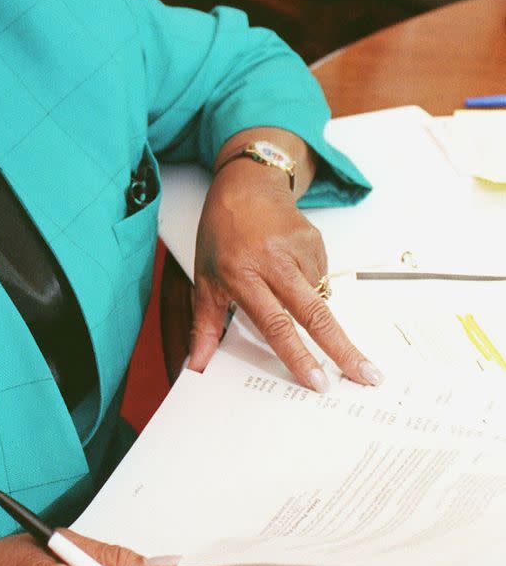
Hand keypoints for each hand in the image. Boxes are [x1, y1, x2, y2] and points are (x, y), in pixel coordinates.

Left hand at [187, 158, 380, 388]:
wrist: (246, 184)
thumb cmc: (222, 232)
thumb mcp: (204, 279)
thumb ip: (204, 326)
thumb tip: (197, 366)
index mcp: (243, 274)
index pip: (275, 324)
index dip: (298, 356)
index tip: (318, 381)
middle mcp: (274, 262)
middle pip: (315, 315)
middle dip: (344, 349)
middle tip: (368, 376)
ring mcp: (299, 250)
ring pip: (319, 299)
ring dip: (317, 316)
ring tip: (291, 294)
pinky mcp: (317, 242)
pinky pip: (321, 280)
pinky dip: (311, 289)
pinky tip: (293, 275)